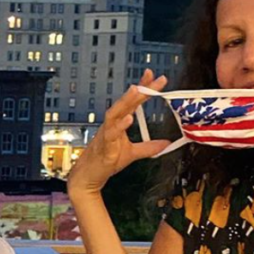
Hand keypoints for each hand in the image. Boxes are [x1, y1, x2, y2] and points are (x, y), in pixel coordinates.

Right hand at [67, 69, 170, 197]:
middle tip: (153, 79)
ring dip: (126, 101)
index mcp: (118, 123)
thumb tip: (166, 143)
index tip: (152, 75)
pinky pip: (111, 134)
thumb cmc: (105, 162)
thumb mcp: (132, 153)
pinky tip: (128, 118)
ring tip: (137, 90)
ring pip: (115, 114)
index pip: (131, 102)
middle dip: (139, 90)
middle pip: (125, 103)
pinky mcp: (104, 147)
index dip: (141, 88)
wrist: (88, 177)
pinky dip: (119, 126)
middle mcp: (111, 125)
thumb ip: (148, 147)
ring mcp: (106, 134)